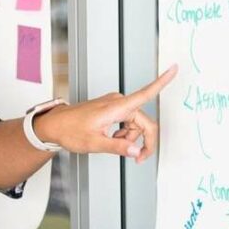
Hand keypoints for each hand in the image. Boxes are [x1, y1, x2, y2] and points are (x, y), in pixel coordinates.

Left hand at [35, 65, 177, 162]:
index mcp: (116, 107)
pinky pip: (127, 122)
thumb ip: (118, 147)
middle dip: (144, 141)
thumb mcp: (94, 143)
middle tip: (138, 159)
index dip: (162, 82)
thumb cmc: (70, 130)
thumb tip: (136, 152)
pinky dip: (124, 133)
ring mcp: (115, 105)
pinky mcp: (111, 109)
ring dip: (131, 138)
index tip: (174, 69)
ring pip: (136, 124)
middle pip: (144, 122)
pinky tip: (112, 139)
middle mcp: (118, 102)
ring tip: (114, 146)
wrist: (54, 125)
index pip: (145, 93)